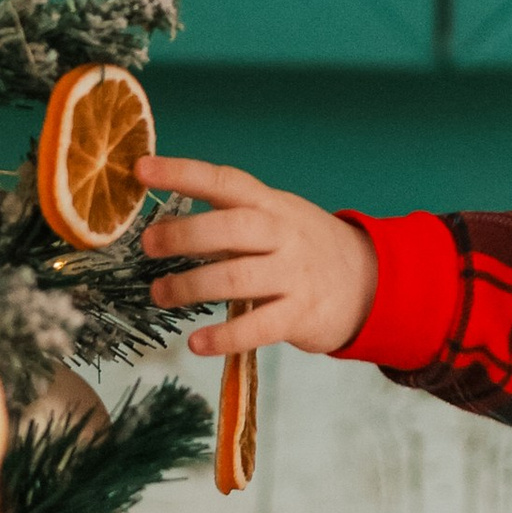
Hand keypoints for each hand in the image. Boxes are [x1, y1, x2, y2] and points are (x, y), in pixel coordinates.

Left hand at [141, 157, 379, 357]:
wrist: (370, 283)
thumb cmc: (303, 248)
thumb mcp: (274, 220)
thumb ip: (226, 220)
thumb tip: (163, 224)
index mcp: (269, 204)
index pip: (223, 181)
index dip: (181, 173)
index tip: (141, 169)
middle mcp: (282, 234)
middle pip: (230, 228)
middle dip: (184, 235)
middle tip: (148, 245)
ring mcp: (294, 274)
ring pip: (237, 278)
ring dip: (191, 287)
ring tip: (160, 293)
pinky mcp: (301, 314)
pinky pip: (258, 327)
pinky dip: (224, 337)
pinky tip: (197, 343)